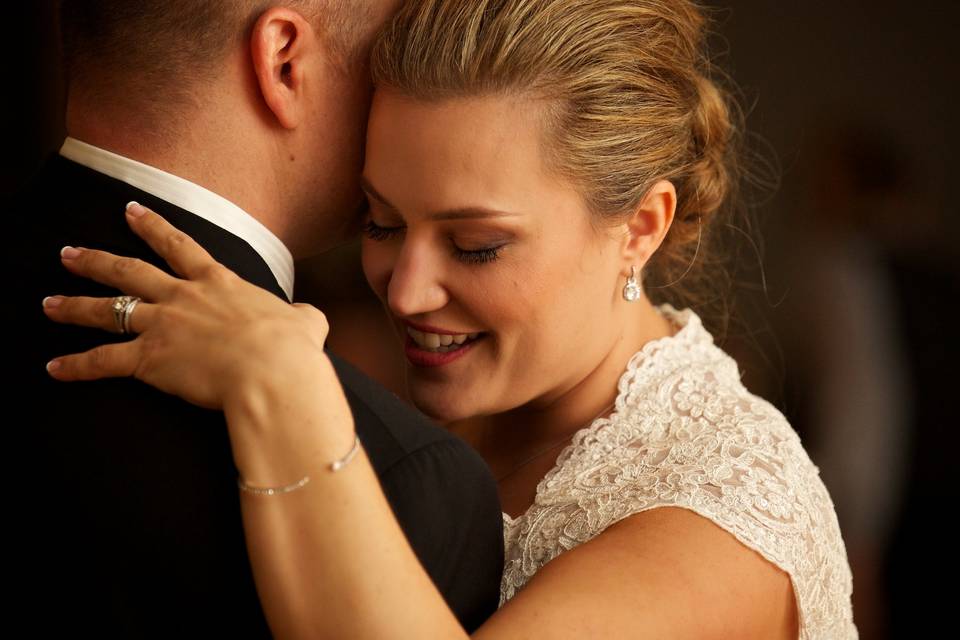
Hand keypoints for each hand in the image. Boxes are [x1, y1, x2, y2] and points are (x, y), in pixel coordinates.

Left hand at [43, 202, 330, 410]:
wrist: (272, 371)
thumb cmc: (292, 348)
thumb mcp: (306, 321)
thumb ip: (301, 315)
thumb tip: (306, 319)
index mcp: (219, 283)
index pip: (178, 246)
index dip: (151, 226)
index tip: (130, 210)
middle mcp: (183, 297)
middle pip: (128, 271)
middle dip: (95, 260)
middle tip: (69, 253)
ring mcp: (162, 325)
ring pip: (107, 311)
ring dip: (73, 306)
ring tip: (49, 303)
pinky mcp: (149, 359)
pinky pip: (103, 362)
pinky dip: (77, 366)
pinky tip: (55, 368)